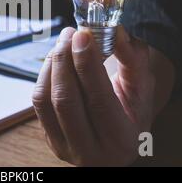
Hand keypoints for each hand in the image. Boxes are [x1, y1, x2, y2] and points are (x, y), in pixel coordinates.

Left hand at [32, 26, 154, 165]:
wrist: (118, 139)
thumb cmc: (133, 111)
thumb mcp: (143, 88)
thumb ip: (134, 59)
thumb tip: (118, 31)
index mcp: (120, 140)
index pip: (99, 100)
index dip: (88, 65)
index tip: (83, 35)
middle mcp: (90, 151)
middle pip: (66, 100)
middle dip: (65, 61)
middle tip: (70, 33)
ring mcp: (65, 147)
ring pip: (46, 101)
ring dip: (52, 65)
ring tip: (63, 42)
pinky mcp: (50, 138)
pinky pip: (38, 103)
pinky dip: (44, 75)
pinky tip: (55, 59)